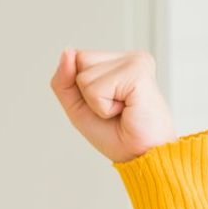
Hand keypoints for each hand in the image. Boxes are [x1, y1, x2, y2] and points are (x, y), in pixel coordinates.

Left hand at [49, 48, 177, 163]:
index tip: (106, 105)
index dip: (80, 89)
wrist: (143, 156)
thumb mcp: (79, 108)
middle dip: (87, 93)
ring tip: (122, 110)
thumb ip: (64, 81)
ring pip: (84, 75)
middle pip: (79, 61)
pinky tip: (126, 109)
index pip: (76, 59)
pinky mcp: (138, 71)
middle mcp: (129, 57)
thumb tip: (67, 52)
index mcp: (119, 62)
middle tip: (115, 109)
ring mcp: (136, 61)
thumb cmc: (118, 135)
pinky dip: (103, 108)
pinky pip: (96, 89)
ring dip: (96, 103)